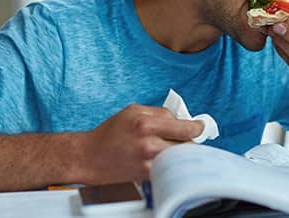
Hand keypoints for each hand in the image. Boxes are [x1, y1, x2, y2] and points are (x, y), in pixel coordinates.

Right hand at [81, 104, 203, 183]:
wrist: (89, 157)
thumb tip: (180, 119)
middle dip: (189, 141)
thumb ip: (159, 113)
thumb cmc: (110, 133)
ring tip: (174, 149)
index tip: (200, 127)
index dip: (197, 127)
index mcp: (146, 124)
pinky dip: (170, 165)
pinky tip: (164, 160)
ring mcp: (147, 163)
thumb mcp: (133, 111)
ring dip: (181, 154)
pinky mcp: (145, 177)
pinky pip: (168, 170)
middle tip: (187, 139)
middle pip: (186, 145)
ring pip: (179, 159)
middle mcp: (148, 145)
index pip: (184, 127)